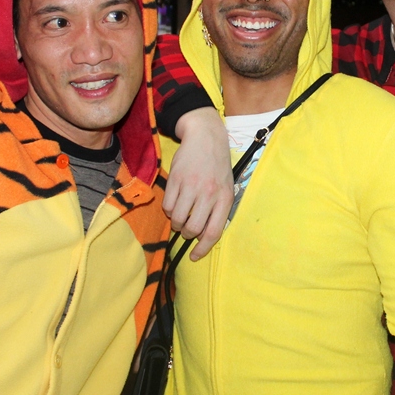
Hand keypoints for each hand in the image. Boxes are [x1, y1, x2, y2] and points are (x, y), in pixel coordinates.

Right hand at [166, 107, 232, 260]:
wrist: (206, 138)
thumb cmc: (217, 166)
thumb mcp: (227, 187)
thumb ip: (219, 210)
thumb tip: (205, 236)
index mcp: (224, 198)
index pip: (213, 232)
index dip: (203, 249)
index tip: (194, 257)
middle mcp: (209, 194)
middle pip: (193, 229)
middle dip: (187, 235)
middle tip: (186, 230)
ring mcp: (191, 186)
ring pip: (178, 219)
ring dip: (177, 223)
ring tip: (180, 216)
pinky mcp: (176, 179)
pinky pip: (167, 206)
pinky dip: (169, 210)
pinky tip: (175, 202)